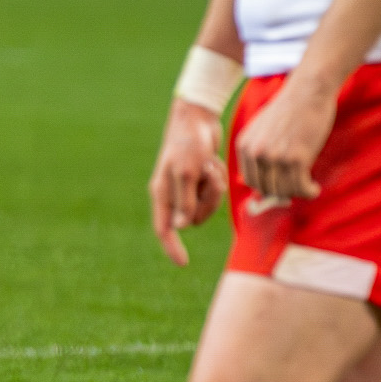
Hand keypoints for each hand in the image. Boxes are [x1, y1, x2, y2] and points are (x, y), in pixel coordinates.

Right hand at [148, 100, 226, 265]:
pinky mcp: (200, 179)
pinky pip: (214, 193)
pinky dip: (218, 180)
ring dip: (215, 189)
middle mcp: (173, 193)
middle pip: (194, 218)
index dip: (172, 247)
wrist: (197, 117)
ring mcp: (187, 186)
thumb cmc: (188, 143)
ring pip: (207, 207)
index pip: (164, 228)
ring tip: (210, 166)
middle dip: (207, 202)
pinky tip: (212, 162)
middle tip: (208, 177)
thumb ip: (184, 202)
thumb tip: (182, 227)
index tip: (183, 264)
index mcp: (162, 192)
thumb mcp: (186, 172)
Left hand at [234, 77, 334, 205]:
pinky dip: (308, 192)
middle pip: (265, 188)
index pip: (250, 180)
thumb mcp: (263, 130)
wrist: (307, 92)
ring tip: (307, 187)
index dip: (265, 188)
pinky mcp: (296, 158)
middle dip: (282, 193)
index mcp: (244, 145)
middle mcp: (255, 152)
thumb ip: (258, 154)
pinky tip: (314, 188)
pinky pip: (300, 187)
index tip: (280, 188)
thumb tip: (261, 189)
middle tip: (296, 189)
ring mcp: (275, 156)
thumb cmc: (288, 111)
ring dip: (297, 193)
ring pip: (283, 190)